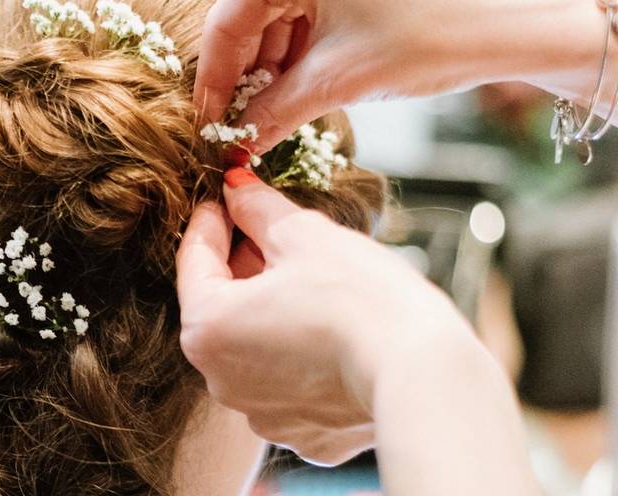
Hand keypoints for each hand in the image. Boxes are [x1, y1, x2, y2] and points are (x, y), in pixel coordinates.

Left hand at [176, 167, 467, 464]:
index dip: (211, 219)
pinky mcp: (302, 432)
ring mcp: (260, 411)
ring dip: (270, 308)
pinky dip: (300, 352)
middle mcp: (220, 379)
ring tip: (308, 277)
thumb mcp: (302, 235)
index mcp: (207, 328)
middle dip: (242, 265)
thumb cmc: (361, 298)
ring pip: (253, 344)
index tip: (225, 196)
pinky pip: (289, 380)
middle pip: (221, 305)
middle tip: (268, 229)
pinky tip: (331, 327)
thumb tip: (236, 188)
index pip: (194, 259)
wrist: (426, 374)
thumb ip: (257, 209)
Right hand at [194, 0, 603, 150]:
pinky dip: (311, 36)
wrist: (526, 19)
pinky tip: (310, 76)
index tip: (211, 123)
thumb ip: (274, 112)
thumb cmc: (437, 36)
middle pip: (257, 9)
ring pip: (289, 3)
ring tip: (280, 108)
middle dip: (251, 71)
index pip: (228, 18)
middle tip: (245, 122)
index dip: (216, 79)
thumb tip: (239, 140)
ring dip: (281, 58)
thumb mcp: (339, 81)